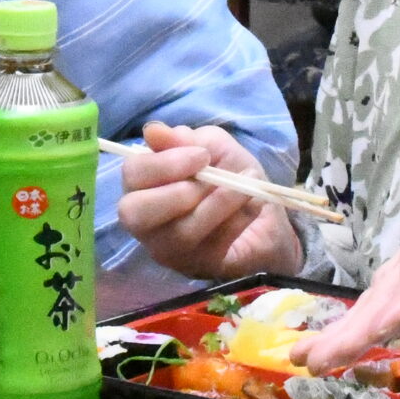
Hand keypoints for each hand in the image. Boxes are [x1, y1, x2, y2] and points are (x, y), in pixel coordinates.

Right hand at [114, 122, 300, 279]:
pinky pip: (211, 247)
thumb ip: (185, 139)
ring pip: (179, 232)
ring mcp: (168, 249)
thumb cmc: (231, 176)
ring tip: (244, 189)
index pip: (132, 174)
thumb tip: (153, 131)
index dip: (164, 163)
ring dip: (218, 205)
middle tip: (211, 179)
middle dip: (178, 192)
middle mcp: (146, 221)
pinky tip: (252, 207)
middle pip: (135, 213)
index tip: (202, 156)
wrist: (267, 215)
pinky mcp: (196, 267)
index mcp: (144, 185)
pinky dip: (236, 222)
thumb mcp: (214, 148)